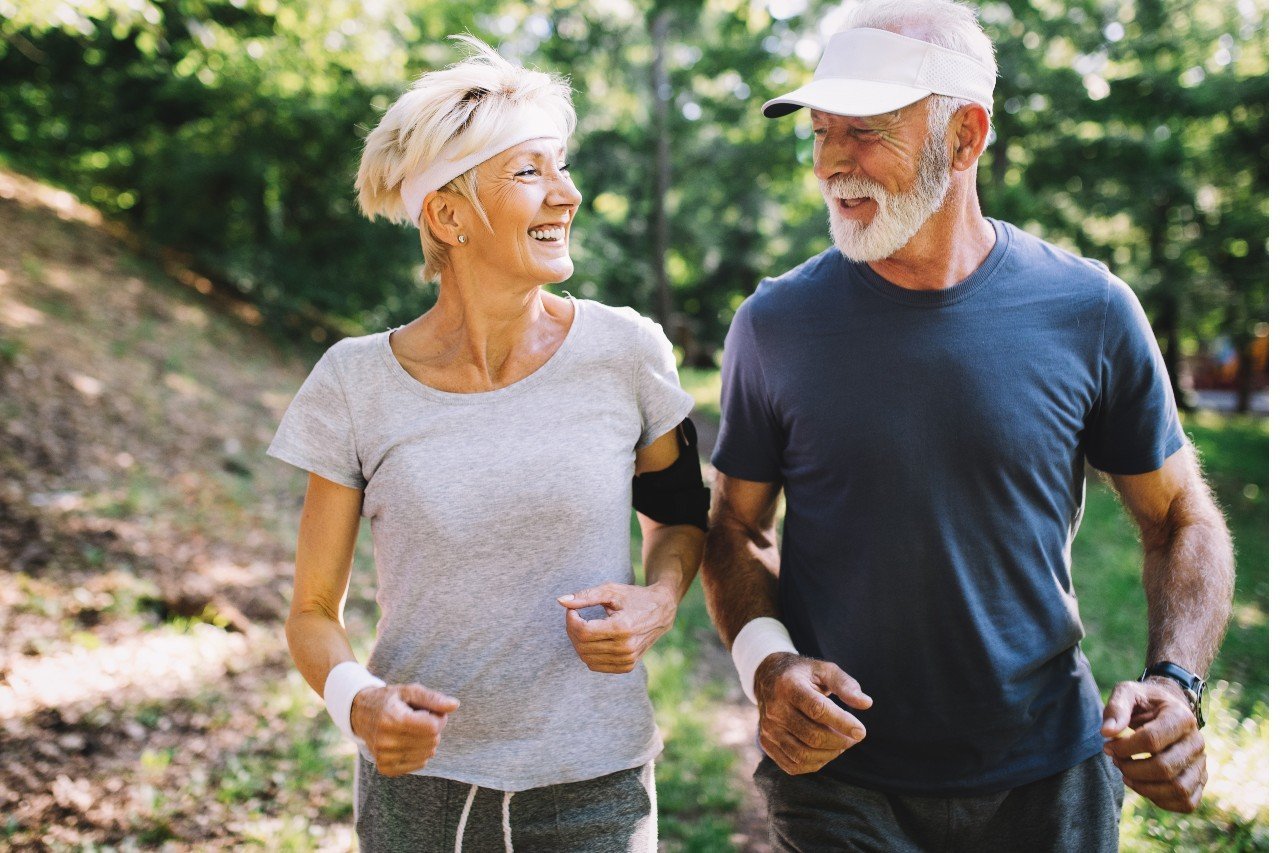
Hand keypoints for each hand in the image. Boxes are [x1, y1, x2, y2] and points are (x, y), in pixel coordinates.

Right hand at [350, 683, 459, 776]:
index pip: (433, 727)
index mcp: (392, 719)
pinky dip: (420, 753)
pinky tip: (409, 741)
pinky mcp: (385, 768)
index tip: (429, 711)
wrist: (361, 714)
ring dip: (427, 741)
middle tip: (420, 719)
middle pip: (432, 741)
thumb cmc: (391, 700)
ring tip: (413, 729)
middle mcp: (385, 741)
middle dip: (433, 729)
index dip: (438, 718)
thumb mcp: (409, 691)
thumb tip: (455, 705)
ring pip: (427, 754)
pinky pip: (419, 764)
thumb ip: (433, 698)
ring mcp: (384, 756)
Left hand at [558, 582, 677, 672]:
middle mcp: (626, 648)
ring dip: (578, 642)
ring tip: (584, 626)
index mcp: (623, 628)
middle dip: (572, 629)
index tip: (572, 609)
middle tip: (575, 615)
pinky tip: (593, 639)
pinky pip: (595, 665)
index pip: (583, 631)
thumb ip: (585, 596)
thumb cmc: (634, 598)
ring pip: (586, 658)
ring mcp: (627, 660)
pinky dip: (588, 653)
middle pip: (582, 645)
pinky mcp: (627, 666)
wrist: (661, 611)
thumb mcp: (611, 591)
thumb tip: (560, 601)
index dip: (571, 620)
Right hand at [755, 652, 871, 774]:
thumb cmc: (803, 674)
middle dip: (840, 741)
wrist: (768, 678)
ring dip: (830, 754)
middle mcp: (774, 708)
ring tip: (842, 743)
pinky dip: (815, 764)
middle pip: (812, 736)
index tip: (861, 731)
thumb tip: (866, 703)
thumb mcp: (825, 670)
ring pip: (802, 755)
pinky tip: (826, 752)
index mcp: (789, 685)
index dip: (842, 723)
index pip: (817, 709)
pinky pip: (793, 765)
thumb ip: (846, 685)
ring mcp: (768, 728)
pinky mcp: (766, 743)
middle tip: (854, 737)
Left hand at [1102, 678, 1205, 811]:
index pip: (1152, 740)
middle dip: (1132, 769)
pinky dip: (1162, 801)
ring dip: (1145, 788)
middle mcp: (1197, 741)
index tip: (1108, 745)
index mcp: (1181, 716)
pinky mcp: (1200, 779)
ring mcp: (1201, 762)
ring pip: (1178, 789)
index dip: (1124, 747)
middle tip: (1116, 761)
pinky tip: (1142, 786)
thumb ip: (1117, 708)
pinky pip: (1187, 802)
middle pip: (1165, 768)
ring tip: (1126, 774)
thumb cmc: (1145, 701)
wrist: (1167, 708)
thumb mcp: (1128, 693)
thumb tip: (1107, 732)